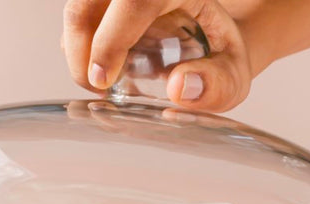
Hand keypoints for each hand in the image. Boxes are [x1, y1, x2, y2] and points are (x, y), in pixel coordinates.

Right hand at [62, 0, 253, 112]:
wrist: (214, 36)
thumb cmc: (220, 54)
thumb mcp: (232, 72)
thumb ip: (218, 83)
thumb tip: (180, 88)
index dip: (110, 40)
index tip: (104, 80)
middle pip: (89, 0)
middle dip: (81, 49)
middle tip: (96, 88)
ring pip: (77, 6)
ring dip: (77, 49)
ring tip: (100, 83)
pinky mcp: (108, 2)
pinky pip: (79, 14)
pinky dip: (80, 45)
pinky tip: (101, 69)